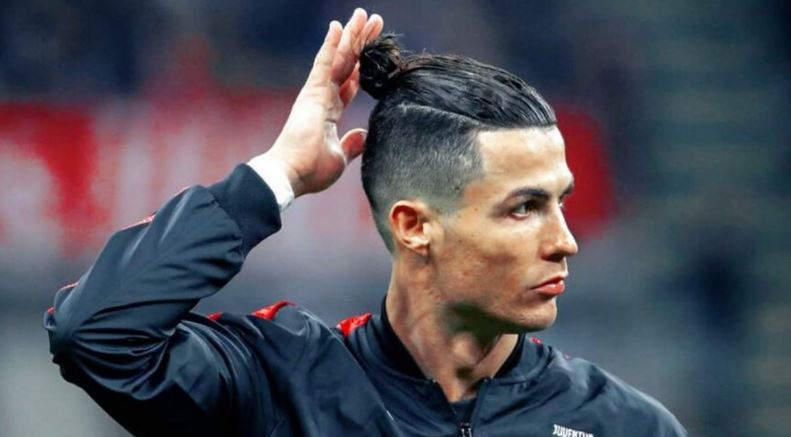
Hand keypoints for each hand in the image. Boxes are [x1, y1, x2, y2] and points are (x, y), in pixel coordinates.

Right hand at [264, 8, 383, 196]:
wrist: (291, 175)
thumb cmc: (310, 170)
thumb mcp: (340, 157)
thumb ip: (351, 144)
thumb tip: (363, 136)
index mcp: (330, 111)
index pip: (350, 82)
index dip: (362, 66)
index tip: (374, 50)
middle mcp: (322, 97)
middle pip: (347, 63)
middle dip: (361, 42)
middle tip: (375, 21)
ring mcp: (316, 93)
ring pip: (338, 58)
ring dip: (352, 36)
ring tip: (364, 15)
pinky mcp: (312, 93)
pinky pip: (324, 63)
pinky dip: (331, 44)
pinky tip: (339, 26)